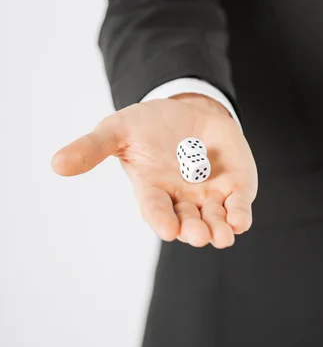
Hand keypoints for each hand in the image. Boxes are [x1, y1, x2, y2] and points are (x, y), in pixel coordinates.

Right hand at [51, 93, 257, 248]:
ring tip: (222, 236)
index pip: (155, 209)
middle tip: (197, 235)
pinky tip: (241, 220)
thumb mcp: (118, 130)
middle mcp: (180, 198)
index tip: (167, 228)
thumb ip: (92, 148)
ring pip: (214, 219)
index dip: (161, 219)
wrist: (187, 110)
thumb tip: (56, 164)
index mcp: (152, 189)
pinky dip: (240, 213)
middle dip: (193, 229)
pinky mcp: (233, 185)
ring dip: (218, 229)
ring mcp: (208, 194)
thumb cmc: (148, 125)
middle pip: (187, 220)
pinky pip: (237, 204)